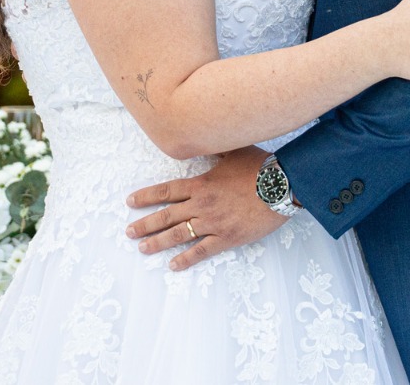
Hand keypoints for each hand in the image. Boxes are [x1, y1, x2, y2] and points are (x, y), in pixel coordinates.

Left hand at [124, 146, 285, 270]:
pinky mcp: (226, 237)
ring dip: (158, 242)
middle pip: (166, 215)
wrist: (281, 187)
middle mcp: (201, 204)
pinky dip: (186, 259)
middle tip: (129, 232)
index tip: (130, 202)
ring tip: (143, 249)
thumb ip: (214, 151)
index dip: (146, 197)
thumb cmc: (259, 167)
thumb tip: (203, 143)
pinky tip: (173, 265)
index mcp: (200, 184)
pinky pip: (201, 251)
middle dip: (145, 224)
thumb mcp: (233, 152)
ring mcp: (213, 223)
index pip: (166, 191)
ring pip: (178, 235)